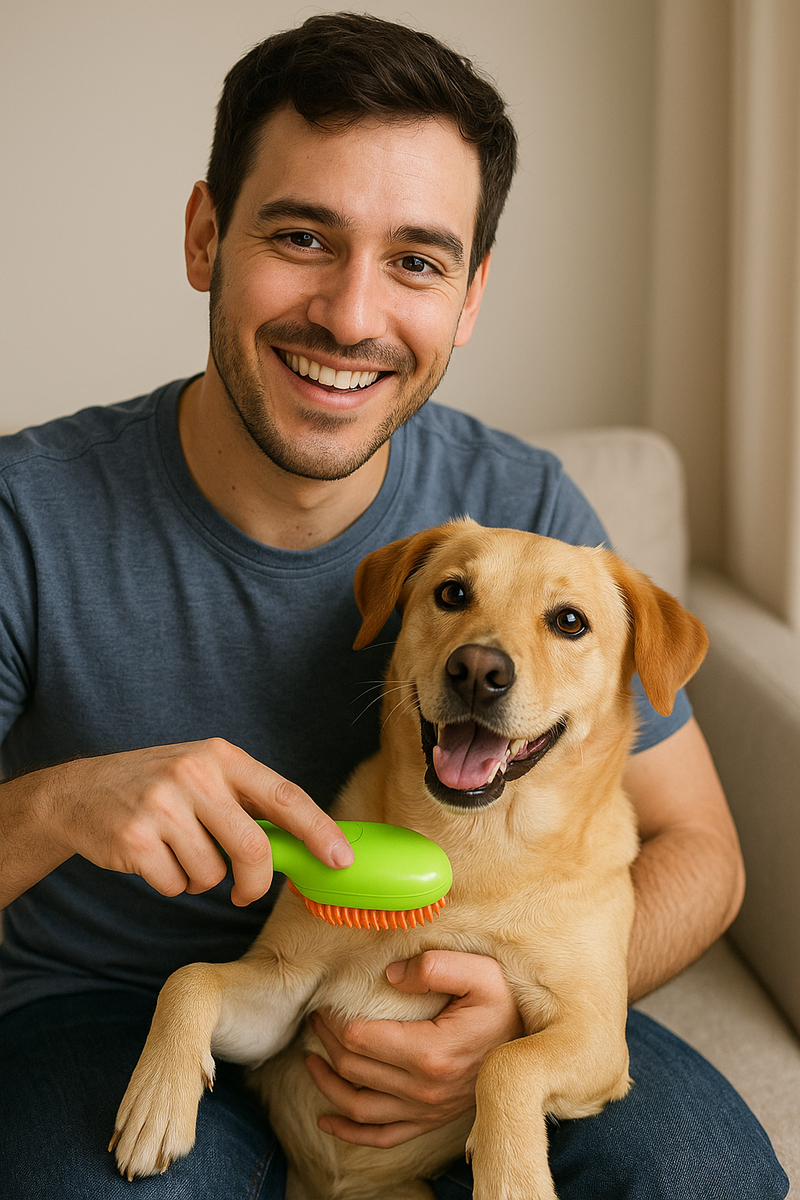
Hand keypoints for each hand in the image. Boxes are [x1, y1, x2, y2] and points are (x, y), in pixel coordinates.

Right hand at [35, 738, 352, 905]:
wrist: (77, 793)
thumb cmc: (157, 788)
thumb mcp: (204, 775)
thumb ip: (246, 803)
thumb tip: (304, 845)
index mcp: (222, 757)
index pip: (284, 794)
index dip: (318, 829)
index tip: (340, 858)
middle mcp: (194, 774)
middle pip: (253, 847)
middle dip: (256, 881)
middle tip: (244, 893)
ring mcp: (162, 805)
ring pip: (211, 873)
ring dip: (201, 878)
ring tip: (177, 852)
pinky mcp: (135, 837)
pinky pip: (176, 884)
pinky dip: (171, 883)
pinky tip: (152, 858)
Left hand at [305, 950, 522, 1147]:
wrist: (535, 1048)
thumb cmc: (505, 1004)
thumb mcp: (480, 973)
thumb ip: (434, 966)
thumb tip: (389, 976)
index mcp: (430, 1052)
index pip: (360, 1039)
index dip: (334, 1021)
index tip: (325, 1002)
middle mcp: (424, 1088)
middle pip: (354, 1068)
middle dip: (326, 1042)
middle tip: (316, 1018)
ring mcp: (426, 1110)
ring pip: (359, 1107)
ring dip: (327, 1084)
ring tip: (310, 1059)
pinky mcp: (430, 1121)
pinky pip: (381, 1136)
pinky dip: (350, 1132)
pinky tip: (327, 1120)